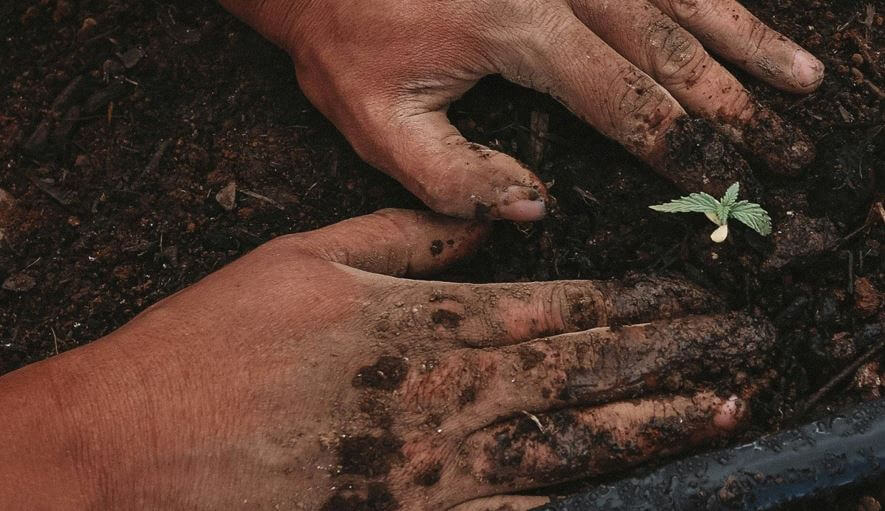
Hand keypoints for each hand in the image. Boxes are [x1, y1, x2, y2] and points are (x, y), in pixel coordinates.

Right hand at [0, 209, 773, 509]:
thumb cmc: (215, 339)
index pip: (554, 309)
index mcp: (417, 323)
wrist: (139, 442)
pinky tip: (618, 496)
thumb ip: (405, 238)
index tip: (691, 297)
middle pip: (578, 375)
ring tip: (716, 414)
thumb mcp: (306, 256)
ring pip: (562, 446)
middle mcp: (436, 395)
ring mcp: (424, 467)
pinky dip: (564, 505)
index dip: (632, 303)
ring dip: (645, 428)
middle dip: (667, 360)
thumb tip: (485, 227)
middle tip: (740, 351)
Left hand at [220, 0, 822, 220]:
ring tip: (802, 80)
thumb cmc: (343, 38)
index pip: (623, 98)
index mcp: (515, 26)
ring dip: (745, 39)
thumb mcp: (373, 122)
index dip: (682, 146)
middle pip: (671, 45)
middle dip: (735, 103)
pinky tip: (741, 16)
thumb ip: (451, 177)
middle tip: (789, 147)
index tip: (727, 182)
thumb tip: (535, 207)